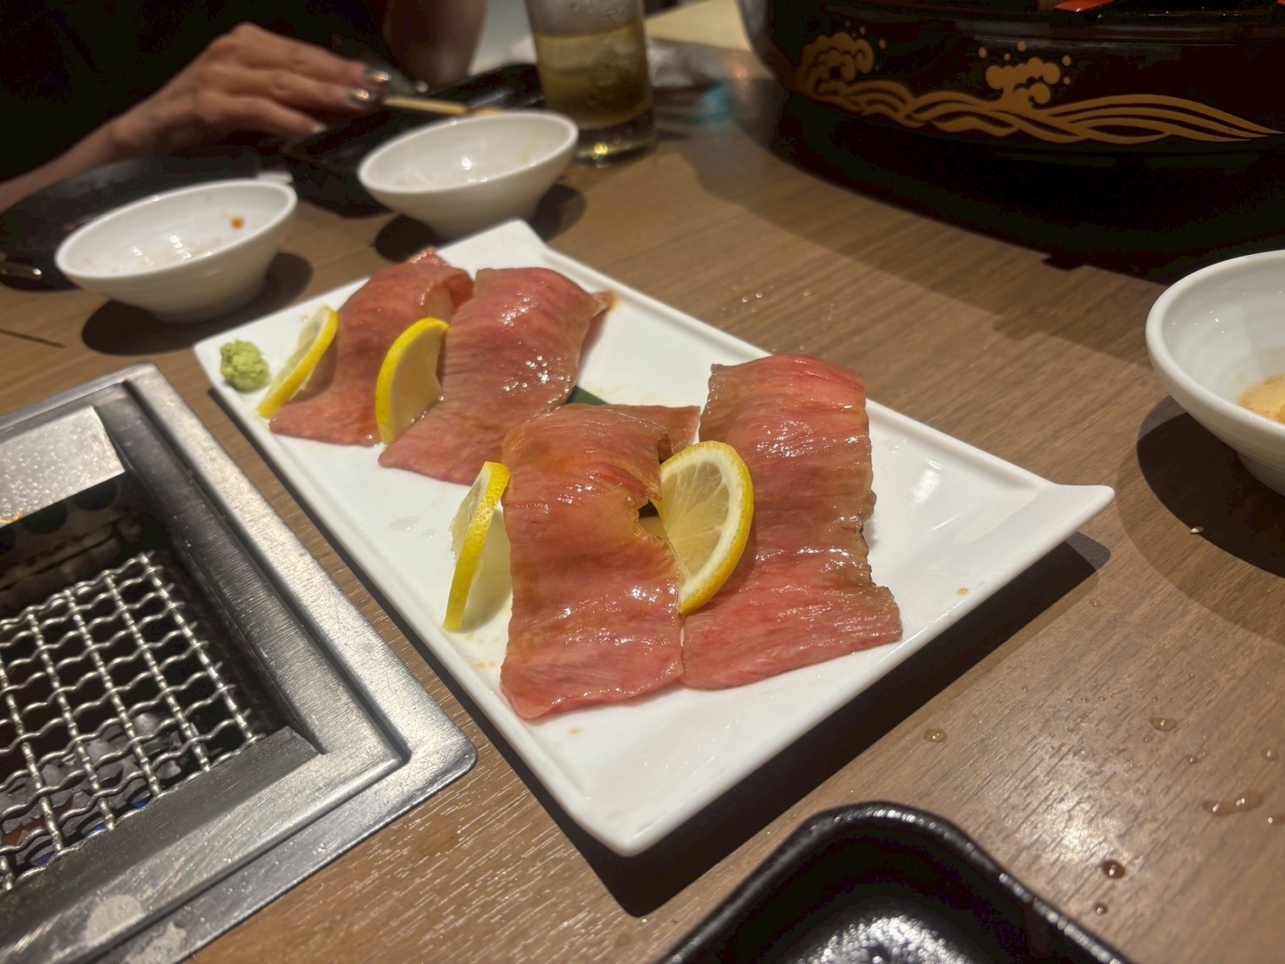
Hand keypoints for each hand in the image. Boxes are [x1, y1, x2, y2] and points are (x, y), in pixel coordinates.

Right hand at [105, 22, 380, 156]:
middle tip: (378, 92)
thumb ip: (292, 98)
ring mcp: (218, 76)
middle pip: (299, 63)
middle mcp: (234, 52)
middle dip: (342, 78)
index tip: (381, 80)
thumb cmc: (204, 116)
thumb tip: (342, 107)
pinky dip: (285, 119)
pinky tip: (310, 129)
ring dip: (322, 94)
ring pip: (281, 83)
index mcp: (248, 44)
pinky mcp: (206, 105)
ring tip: (356, 106)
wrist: (148, 133)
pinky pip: (254, 110)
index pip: (306, 53)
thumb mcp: (254, 99)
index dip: (344, 66)